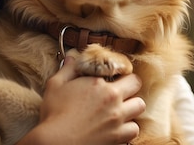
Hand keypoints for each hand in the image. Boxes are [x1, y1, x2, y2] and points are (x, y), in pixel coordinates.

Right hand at [19, 56, 145, 144]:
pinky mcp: (119, 136)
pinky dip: (128, 127)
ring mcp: (117, 118)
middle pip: (136, 84)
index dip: (116, 73)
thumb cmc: (54, 114)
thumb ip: (67, 69)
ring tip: (120, 109)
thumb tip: (72, 57)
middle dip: (130, 85)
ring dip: (132, 106)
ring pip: (139, 106)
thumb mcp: (55, 85)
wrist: (55, 142)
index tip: (112, 77)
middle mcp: (112, 98)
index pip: (118, 70)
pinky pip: (135, 129)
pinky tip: (118, 126)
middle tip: (120, 91)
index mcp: (98, 83)